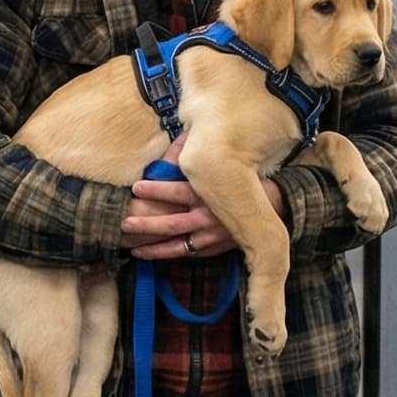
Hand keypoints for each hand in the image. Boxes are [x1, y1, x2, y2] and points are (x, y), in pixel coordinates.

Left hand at [120, 135, 286, 261]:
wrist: (271, 207)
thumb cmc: (243, 180)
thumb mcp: (225, 163)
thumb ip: (200, 153)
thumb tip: (179, 142)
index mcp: (211, 193)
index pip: (178, 191)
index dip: (156, 189)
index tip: (137, 186)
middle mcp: (209, 216)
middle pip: (171, 223)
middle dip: (146, 223)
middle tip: (125, 222)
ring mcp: (210, 236)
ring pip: (175, 244)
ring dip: (151, 245)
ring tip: (129, 244)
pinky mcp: (212, 248)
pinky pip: (185, 253)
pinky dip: (164, 254)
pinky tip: (146, 253)